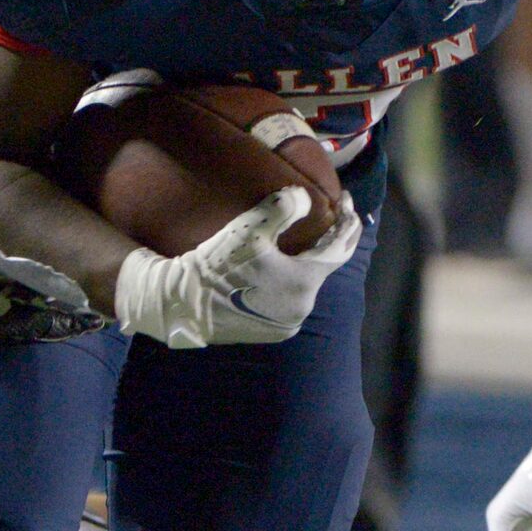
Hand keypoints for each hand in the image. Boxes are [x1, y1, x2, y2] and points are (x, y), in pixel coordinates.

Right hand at [112, 186, 362, 348]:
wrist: (183, 304)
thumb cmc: (217, 264)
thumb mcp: (250, 229)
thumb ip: (284, 208)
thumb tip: (305, 198)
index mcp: (304, 283)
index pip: (339, 248)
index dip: (347, 222)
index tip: (347, 201)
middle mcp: (303, 308)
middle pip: (323, 267)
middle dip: (328, 241)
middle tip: (331, 216)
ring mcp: (288, 324)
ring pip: (306, 284)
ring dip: (308, 263)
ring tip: (305, 241)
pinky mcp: (272, 332)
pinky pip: (291, 300)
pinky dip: (292, 281)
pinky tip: (283, 268)